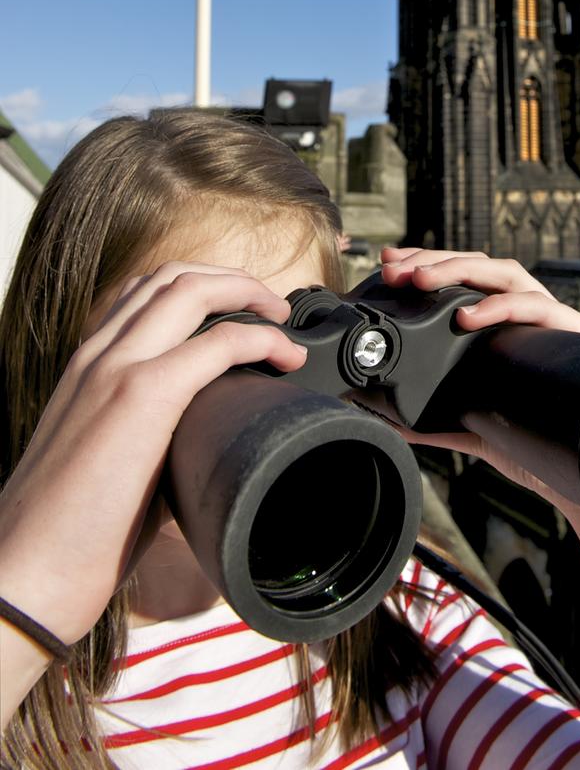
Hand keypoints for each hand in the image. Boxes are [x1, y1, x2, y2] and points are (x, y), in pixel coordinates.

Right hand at [0, 263, 306, 649]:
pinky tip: (283, 356)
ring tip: (279, 320)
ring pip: (188, 288)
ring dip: (246, 292)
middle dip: (232, 278)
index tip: (242, 311)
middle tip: (272, 307)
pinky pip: (216, 343)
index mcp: (86, 366)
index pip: (142, 294)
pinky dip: (260, 340)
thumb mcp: (112, 458)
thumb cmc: (69, 534)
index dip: (200, 289)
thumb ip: (155, 432)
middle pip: (171, 277)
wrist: (26, 572)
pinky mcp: (142, 396)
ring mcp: (116, 368)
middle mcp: (98, 354)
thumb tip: (207, 438)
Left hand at [380, 247, 579, 510]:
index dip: (428, 264)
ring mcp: (554, 321)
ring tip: (422, 280)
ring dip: (460, 271)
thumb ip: (437, 419)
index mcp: (508, 325)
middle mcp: (532, 314)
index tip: (389, 263)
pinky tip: (469, 315)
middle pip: (482, 267)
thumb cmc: (538, 441)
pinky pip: (540, 309)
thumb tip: (391, 420)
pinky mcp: (577, 336)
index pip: (466, 278)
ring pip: (509, 274)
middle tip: (395, 270)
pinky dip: (503, 306)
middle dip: (435, 262)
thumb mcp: (476, 426)